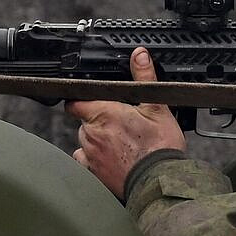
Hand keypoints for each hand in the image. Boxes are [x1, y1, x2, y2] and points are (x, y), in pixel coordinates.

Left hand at [67, 48, 186, 197]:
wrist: (160, 181)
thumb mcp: (157, 107)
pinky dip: (95, 160)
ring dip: (97, 141)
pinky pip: (86, 162)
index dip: (82, 100)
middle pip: (84, 122)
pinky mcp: (93, 174)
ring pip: (85, 142)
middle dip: (98, 122)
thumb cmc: (159, 147)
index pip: (76, 102)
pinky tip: (113, 160)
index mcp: (103, 113)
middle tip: (121, 125)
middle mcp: (91, 134)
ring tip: (121, 145)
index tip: (93, 102)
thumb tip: (139, 54)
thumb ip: (144, 77)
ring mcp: (90, 155)